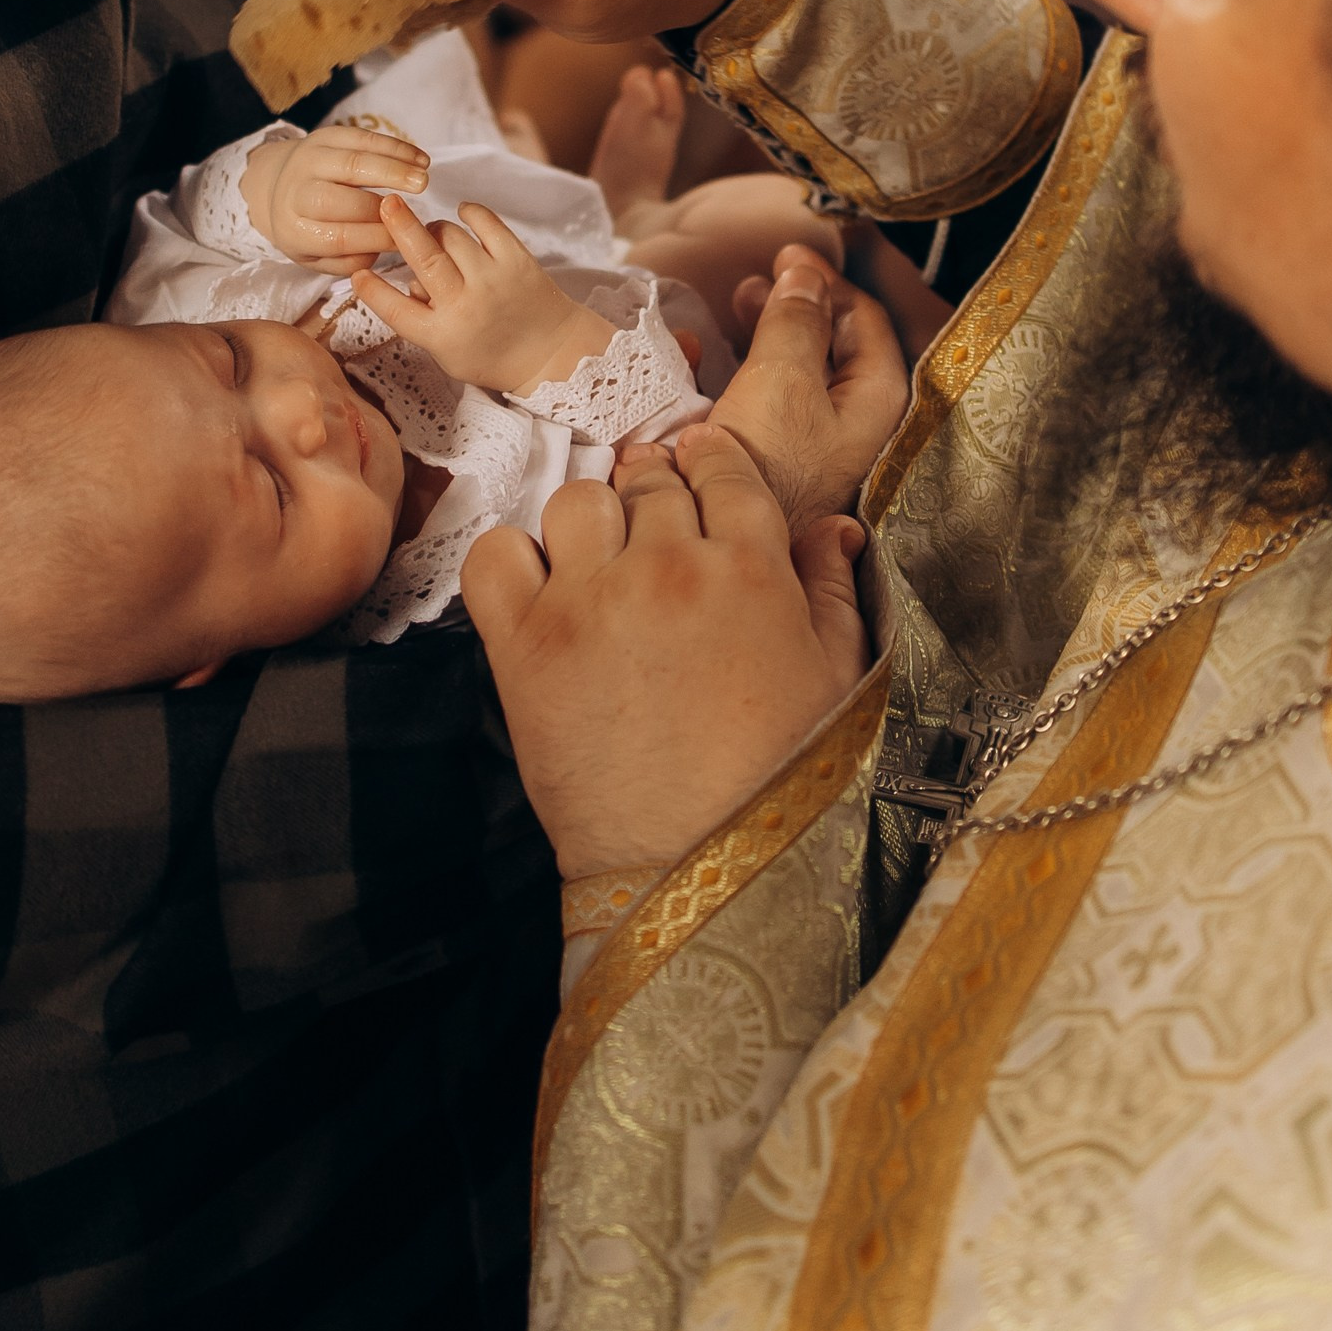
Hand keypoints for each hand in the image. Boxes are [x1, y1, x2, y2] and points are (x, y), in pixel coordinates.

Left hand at [244, 126, 431, 272]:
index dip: (376, 239)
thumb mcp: (318, 257)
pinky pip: (362, 137)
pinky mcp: (324, 136)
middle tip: (417, 210)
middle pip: (342, 200)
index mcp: (294, 231)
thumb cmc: (308, 228)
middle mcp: (295, 193)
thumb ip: (350, 261)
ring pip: (353, 162)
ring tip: (423, 178)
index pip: (338, 238)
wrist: (276, 185)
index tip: (405, 240)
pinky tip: (418, 158)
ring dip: (393, 169)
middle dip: (384, 206)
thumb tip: (384, 248)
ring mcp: (308, 160)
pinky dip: (394, 147)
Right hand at [350, 196, 610, 393]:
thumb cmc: (491, 353)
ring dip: (436, 230)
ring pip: (451, 236)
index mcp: (442, 335)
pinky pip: (486, 223)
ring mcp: (493, 281)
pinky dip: (471, 213)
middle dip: (402, 229)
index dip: (373, 291)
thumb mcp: (448, 353)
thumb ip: (422, 320)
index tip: (356, 273)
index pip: (397, 311)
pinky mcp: (517, 261)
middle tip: (387, 204)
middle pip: (425, 260)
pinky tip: (464, 214)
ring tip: (437, 237)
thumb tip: (407, 280)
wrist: (550, 353)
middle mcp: (465, 306)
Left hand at [462, 427, 872, 877]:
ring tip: (599, 567)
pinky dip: (510, 560)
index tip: (695, 470)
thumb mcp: (836, 679)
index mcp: (754, 567)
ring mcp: (591, 600)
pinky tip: (537, 590)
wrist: (694, 866)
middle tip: (650, 537)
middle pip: (650, 482)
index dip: (708, 464)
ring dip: (590, 525)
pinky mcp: (524, 643)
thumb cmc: (775, 780)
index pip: (723, 469)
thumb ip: (833, 590)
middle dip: (653, 497)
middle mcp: (670, 567)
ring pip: (577, 502)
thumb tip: (834, 524)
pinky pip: (495, 555)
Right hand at [709, 245, 910, 532]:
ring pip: (806, 370)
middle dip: (797, 305)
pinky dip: (756, 369)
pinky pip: (779, 399)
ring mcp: (824, 444)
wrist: (729, 541)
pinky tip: (725, 361)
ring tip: (737, 311)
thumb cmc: (767, 463)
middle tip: (753, 285)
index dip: (825, 281)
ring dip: (773, 334)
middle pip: (837, 343)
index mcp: (877, 396)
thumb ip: (796, 322)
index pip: (865, 318)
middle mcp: (860, 420)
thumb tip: (806, 276)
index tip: (784, 254)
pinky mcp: (788, 461)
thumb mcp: (781, 379)